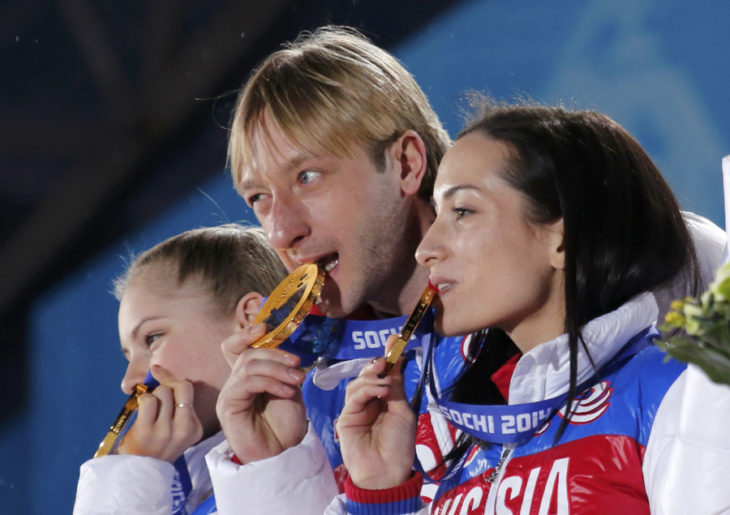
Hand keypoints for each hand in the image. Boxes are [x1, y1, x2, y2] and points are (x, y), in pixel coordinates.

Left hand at [117, 364, 202, 462]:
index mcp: (195, 428)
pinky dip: (143, 400)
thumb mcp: (176, 428)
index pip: (189, 390)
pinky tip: (141, 412)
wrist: (138, 473)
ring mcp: (166, 431)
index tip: (159, 373)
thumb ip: (177, 402)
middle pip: (180, 387)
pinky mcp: (148, 431)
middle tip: (156, 392)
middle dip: (165, 384)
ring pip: (163, 392)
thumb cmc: (156, 445)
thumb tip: (158, 369)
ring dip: (153, 395)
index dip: (173, 379)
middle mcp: (184, 429)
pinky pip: (148, 400)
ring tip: (149, 409)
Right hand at [216, 323, 307, 462]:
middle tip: (297, 365)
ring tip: (296, 381)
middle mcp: (235, 382)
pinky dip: (270, 382)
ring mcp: (230, 393)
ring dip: (277, 369)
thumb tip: (283, 349)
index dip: (246, 333)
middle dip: (275, 354)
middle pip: (247, 353)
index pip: (235, 346)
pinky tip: (286, 391)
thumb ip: (281, 368)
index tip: (266, 326)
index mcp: (248, 376)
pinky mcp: (228, 405)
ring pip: (248, 365)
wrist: (283, 454)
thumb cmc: (286, 425)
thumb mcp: (289, 388)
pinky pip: (246, 383)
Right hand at [336, 334, 415, 488]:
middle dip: (376, 365)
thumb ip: (395, 386)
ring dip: (371, 377)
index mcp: (384, 400)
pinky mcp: (346, 417)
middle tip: (384, 359)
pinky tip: (379, 390)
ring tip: (384, 380)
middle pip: (367, 376)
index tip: (394, 340)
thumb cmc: (399, 445)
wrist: (387, 472)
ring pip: (358, 384)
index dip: (387, 358)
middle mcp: (369, 402)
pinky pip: (353, 397)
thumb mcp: (402, 411)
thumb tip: (398, 359)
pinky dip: (366, 389)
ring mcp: (356, 409)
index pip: (383, 374)